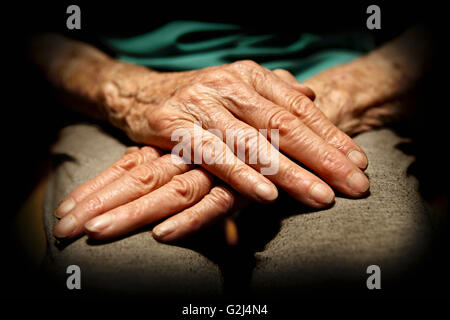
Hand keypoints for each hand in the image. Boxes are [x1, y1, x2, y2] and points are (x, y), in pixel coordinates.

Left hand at [54, 146, 246, 240]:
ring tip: (95, 230)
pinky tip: (164, 234)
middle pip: (139, 180)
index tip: (64, 211)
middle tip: (64, 230)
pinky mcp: (240, 189)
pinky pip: (214, 205)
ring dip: (132, 213)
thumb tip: (145, 182)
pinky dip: (190, 220)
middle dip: (101, 204)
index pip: (129, 167)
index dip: (96, 189)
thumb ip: (177, 168)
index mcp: (176, 146)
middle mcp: (188, 156)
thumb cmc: (236, 133)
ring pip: (169, 193)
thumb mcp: (203, 147)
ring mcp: (212, 172)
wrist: (275, 112)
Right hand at [101, 60, 369, 207]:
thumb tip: (311, 95)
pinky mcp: (172, 125)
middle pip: (284, 125)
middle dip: (323, 158)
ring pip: (252, 143)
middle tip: (354, 185)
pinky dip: (241, 176)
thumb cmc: (198, 99)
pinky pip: (212, 155)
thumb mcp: (238, 90)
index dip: (331, 136)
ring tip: (320, 197)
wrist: (140, 93)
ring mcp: (200, 104)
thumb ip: (274, 93)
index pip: (299, 108)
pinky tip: (267, 195)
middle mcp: (228, 85)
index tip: (358, 163)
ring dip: (290, 173)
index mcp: (250, 76)